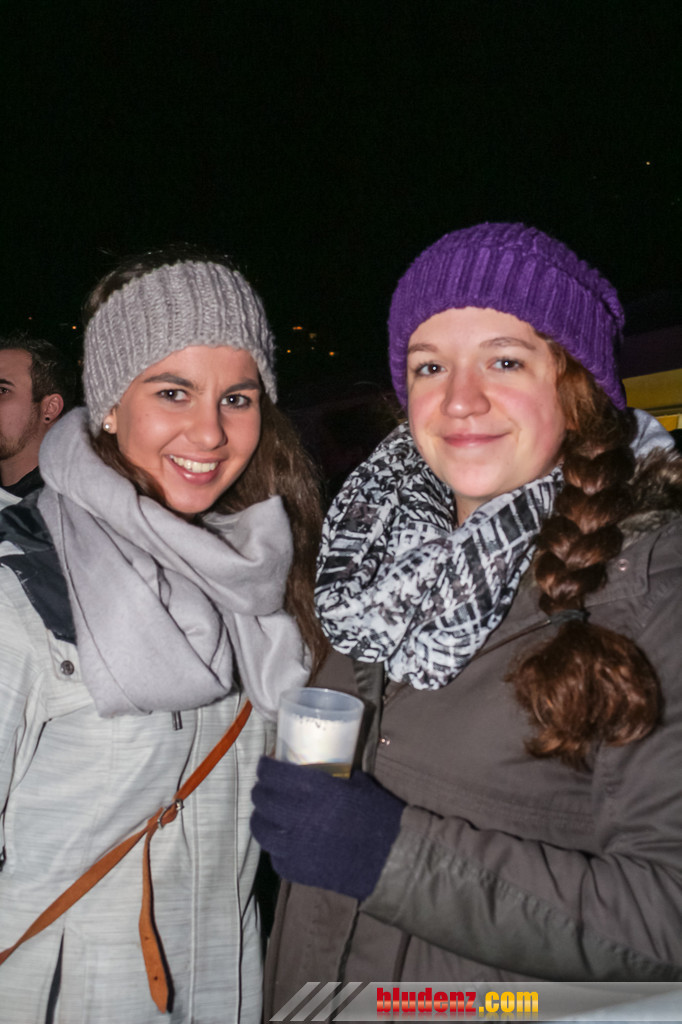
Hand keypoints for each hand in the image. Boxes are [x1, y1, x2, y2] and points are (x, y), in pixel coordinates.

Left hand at [251, 756, 404, 901]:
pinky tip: (282, 842)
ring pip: (261, 830)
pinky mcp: (297, 871)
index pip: (274, 774)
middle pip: (263, 800)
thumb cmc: (380, 816)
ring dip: (261, 819)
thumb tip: (319, 767)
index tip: (265, 764)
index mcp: (316, 791)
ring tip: (266, 815)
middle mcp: (300, 816)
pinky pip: (274, 857)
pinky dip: (276, 847)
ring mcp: (295, 847)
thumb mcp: (358, 785)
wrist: (392, 860)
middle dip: (261, 791)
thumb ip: (334, 776)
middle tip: (265, 788)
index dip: (265, 767)